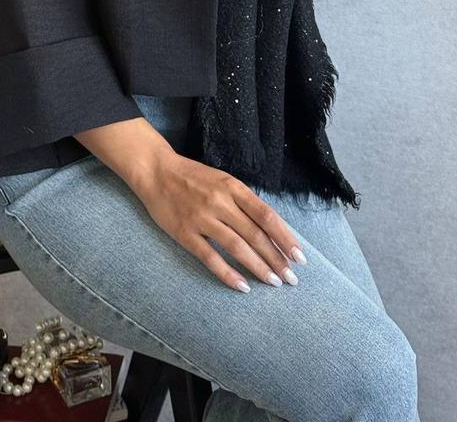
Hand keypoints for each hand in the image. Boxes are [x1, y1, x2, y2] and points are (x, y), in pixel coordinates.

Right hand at [130, 150, 306, 292]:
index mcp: (233, 187)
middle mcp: (221, 202)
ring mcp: (202, 218)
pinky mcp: (185, 233)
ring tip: (273, 282)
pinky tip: (242, 286)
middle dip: (276, 258)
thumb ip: (244, 202)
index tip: (300, 257)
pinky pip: (210, 257)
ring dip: (258, 267)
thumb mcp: (223, 180)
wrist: (156, 170)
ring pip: (237, 247)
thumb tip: (270, 229)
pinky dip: (228, 274)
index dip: (285, 238)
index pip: (267, 216)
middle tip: (291, 278)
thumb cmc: (193, 177)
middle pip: (255, 234)